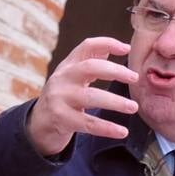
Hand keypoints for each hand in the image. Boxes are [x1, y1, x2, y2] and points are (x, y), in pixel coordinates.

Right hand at [27, 37, 139, 154]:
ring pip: (91, 97)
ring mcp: (60, 98)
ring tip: (133, 107)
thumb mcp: (74, 76)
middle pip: (90, 67)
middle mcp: (63, 78)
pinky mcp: (61, 119)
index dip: (107, 43)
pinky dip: (107, 128)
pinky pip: (88, 124)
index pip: (87, 46)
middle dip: (115, 71)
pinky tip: (122, 132)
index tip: (127, 48)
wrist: (39, 122)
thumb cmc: (64, 96)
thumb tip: (119, 47)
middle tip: (135, 78)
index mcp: (69, 65)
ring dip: (115, 102)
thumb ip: (93, 62)